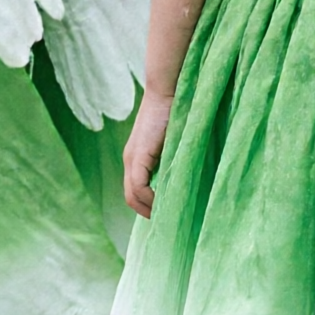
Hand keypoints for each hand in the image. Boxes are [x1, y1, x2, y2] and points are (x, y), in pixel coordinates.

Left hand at [123, 87, 172, 218]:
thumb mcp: (175, 145)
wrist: (169, 91)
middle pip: (131, 198)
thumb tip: (184, 184)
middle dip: (147, 212)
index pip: (135, 192)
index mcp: (136, 158)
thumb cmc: (177, 114)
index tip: (167, 215)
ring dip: (149, 208)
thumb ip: (174, 163)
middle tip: (168, 223)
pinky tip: (164, 202)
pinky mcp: (138, 155)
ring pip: (132, 195)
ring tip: (167, 216)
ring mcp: (132, 157)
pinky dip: (149, 199)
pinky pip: (138, 186)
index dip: (148, 207)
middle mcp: (130, 160)